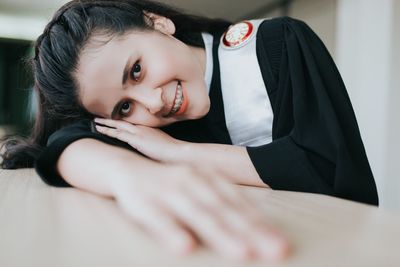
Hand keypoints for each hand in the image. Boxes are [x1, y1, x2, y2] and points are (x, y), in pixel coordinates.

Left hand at [94, 118, 185, 163]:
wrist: (177, 152)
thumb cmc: (172, 152)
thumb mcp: (161, 146)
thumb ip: (153, 145)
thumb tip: (148, 150)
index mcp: (148, 130)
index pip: (130, 124)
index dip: (120, 123)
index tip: (111, 122)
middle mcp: (142, 128)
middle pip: (122, 122)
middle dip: (110, 120)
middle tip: (98, 119)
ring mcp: (139, 132)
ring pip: (118, 126)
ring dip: (105, 124)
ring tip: (94, 123)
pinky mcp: (136, 139)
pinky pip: (118, 133)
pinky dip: (108, 130)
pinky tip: (100, 130)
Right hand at [112, 163, 288, 260]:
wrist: (128, 169)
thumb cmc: (170, 183)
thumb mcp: (199, 185)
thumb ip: (223, 199)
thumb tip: (257, 221)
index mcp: (208, 178)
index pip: (238, 203)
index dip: (260, 224)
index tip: (281, 243)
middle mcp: (192, 182)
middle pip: (225, 210)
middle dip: (251, 232)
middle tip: (275, 251)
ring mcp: (169, 191)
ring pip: (198, 215)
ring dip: (220, 234)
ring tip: (242, 253)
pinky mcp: (145, 203)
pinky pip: (159, 220)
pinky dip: (172, 232)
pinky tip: (184, 247)